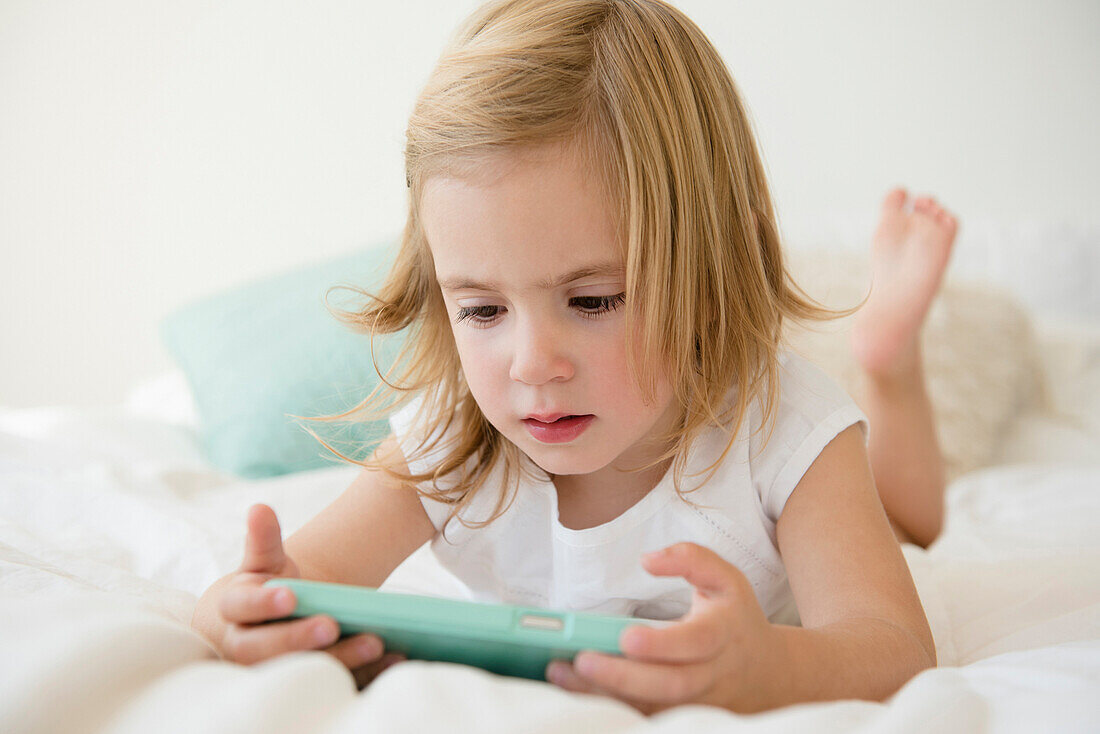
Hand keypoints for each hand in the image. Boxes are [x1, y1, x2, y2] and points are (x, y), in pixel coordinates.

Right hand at [216, 504, 403, 686]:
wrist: (259, 627)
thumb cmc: (263, 587)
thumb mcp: (262, 563)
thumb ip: (263, 540)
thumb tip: (259, 508)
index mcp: (234, 612)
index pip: (242, 608)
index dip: (262, 604)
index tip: (289, 596)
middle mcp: (247, 647)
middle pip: (267, 649)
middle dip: (299, 638)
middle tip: (331, 625)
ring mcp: (276, 669)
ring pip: (302, 670)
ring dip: (340, 658)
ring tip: (374, 642)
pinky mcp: (307, 682)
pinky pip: (336, 682)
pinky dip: (366, 673)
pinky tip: (394, 658)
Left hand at [545, 543, 783, 713]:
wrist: (767, 672)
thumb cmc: (735, 618)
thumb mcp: (726, 578)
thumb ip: (692, 558)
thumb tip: (649, 559)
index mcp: (724, 633)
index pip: (697, 643)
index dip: (663, 644)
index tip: (627, 636)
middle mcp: (713, 674)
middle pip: (670, 685)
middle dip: (624, 676)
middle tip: (581, 659)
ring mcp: (699, 703)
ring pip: (654, 708)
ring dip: (606, 695)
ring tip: (561, 673)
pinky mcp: (682, 717)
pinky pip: (646, 718)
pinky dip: (610, 708)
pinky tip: (576, 691)